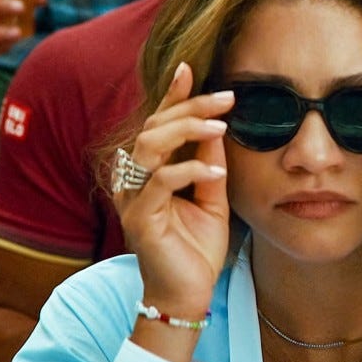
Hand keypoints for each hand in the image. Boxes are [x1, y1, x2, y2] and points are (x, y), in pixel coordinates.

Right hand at [113, 62, 232, 317]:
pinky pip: (160, 182)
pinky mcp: (139, 218)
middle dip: (190, 106)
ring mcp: (133, 197)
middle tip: (227, 96)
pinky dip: (189, 171)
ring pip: (150, 146)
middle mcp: (136, 179)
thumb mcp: (212, 198)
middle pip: (155, 127)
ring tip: (221, 125)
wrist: (187, 293)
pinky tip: (215, 171)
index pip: (159, 124)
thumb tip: (218, 127)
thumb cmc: (197, 245)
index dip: (173, 95)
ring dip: (187, 130)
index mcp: (152, 171)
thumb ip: (210, 163)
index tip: (191, 69)